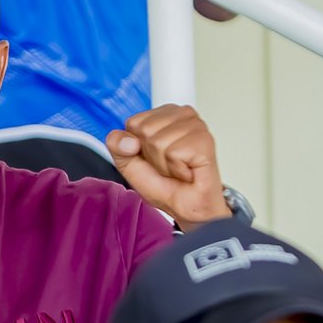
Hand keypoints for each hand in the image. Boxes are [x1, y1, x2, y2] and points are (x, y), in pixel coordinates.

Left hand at [107, 105, 229, 228]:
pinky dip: (176, 169)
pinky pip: (173, 153)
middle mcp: (182, 115)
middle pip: (145, 130)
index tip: (155, 158)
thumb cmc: (166, 185)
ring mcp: (195, 125)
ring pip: (158, 142)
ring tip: (178, 169)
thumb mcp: (130, 165)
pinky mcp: (204, 140)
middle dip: (152, 156)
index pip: (133, 123)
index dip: (137, 147)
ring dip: (164, 165)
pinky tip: (188, 171)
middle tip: (168, 165)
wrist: (188, 208)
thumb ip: (117, 146)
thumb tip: (126, 140)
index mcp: (164, 114)